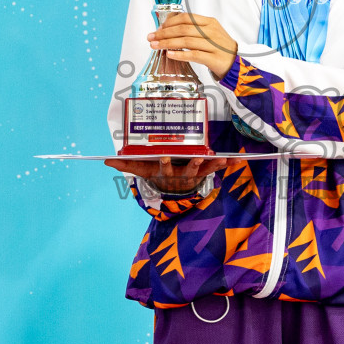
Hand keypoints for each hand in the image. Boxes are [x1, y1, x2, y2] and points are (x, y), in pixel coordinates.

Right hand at [105, 155, 229, 195]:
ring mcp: (195, 173)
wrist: (171, 186)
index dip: (164, 164)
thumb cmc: (155, 172)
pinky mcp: (205, 171)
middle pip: (187, 170)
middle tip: (196, 159)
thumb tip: (106, 160)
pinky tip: (237, 160)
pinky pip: (216, 168)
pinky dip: (227, 164)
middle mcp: (182, 174)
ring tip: (221, 159)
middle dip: (192, 165)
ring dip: (213, 165)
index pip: (164, 169)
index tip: (164, 157)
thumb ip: (125, 165)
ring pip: (205, 170)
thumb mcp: (141, 169)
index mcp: (166, 172)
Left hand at [148, 12, 237, 79]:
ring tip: (156, 46)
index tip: (159, 28)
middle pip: (183, 29)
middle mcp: (211, 32)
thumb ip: (193, 29)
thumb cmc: (220, 48)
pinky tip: (170, 54)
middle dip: (164, 33)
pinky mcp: (213, 58)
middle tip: (152, 37)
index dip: (170, 22)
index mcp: (210, 22)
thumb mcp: (209, 33)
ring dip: (168, 43)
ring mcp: (213, 45)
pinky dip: (180, 54)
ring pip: (186, 41)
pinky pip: (194, 55)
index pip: (186, 18)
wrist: (237, 63)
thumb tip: (170, 27)